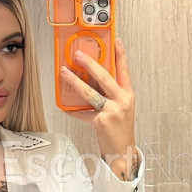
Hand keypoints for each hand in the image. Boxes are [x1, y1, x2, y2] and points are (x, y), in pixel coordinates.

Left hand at [60, 38, 137, 176]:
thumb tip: (92, 78)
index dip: (121, 55)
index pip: (124, 70)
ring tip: (64, 73)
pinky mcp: (101, 121)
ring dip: (74, 81)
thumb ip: (111, 93)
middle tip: (78, 55)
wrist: (123, 150)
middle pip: (104, 77)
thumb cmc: (120, 127)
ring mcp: (112, 111)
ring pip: (90, 92)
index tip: (117, 40)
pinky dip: (72, 110)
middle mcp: (122, 100)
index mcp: (128, 94)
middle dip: (89, 63)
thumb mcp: (122, 107)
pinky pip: (83, 112)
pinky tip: (65, 107)